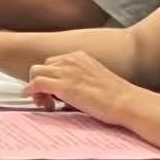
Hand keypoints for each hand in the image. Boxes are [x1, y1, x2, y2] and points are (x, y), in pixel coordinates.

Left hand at [24, 52, 139, 123]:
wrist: (128, 102)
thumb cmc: (118, 97)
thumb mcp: (95, 79)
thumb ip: (79, 79)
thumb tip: (65, 92)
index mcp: (79, 57)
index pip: (54, 62)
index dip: (50, 77)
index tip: (53, 91)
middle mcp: (70, 60)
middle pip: (43, 66)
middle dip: (41, 81)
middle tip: (47, 98)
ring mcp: (66, 71)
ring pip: (35, 72)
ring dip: (35, 87)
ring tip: (45, 102)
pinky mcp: (63, 85)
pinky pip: (36, 83)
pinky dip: (31, 91)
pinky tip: (37, 101)